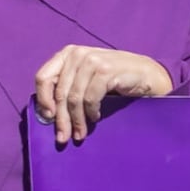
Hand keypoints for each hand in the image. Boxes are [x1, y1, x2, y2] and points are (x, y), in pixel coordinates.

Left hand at [31, 46, 174, 146]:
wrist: (146, 73)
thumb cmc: (112, 78)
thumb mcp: (84, 78)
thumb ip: (66, 87)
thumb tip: (46, 114)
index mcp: (67, 53)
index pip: (43, 77)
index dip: (43, 99)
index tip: (47, 118)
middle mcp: (78, 54)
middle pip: (60, 92)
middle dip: (61, 118)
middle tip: (63, 137)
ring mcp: (92, 60)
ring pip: (74, 98)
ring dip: (77, 120)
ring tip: (79, 133)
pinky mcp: (106, 70)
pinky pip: (90, 98)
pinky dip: (91, 112)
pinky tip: (95, 117)